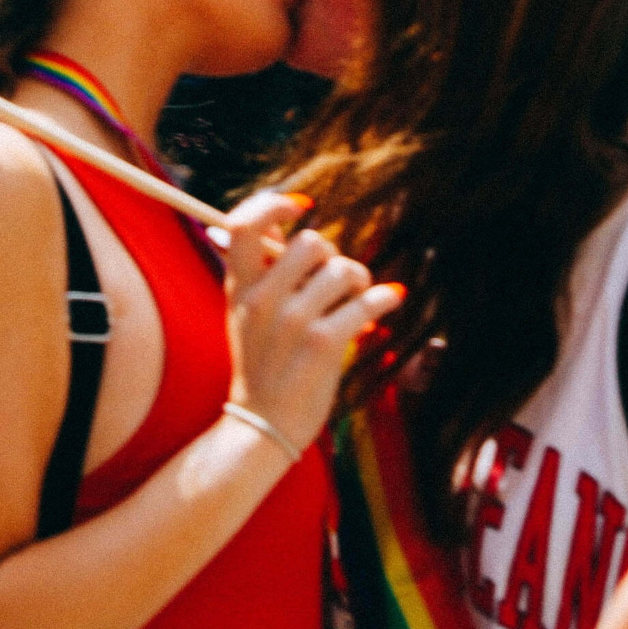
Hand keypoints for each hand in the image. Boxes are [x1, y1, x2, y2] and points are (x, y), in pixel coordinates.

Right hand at [223, 192, 404, 454]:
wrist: (263, 424)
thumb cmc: (260, 363)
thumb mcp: (244, 312)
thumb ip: (262, 268)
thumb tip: (282, 221)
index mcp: (238, 287)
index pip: (243, 224)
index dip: (273, 204)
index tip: (300, 205)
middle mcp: (262, 299)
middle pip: (311, 243)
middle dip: (332, 256)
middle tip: (336, 278)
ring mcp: (292, 321)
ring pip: (343, 269)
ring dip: (360, 280)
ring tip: (359, 296)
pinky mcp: (323, 344)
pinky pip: (366, 302)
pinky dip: (384, 299)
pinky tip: (389, 300)